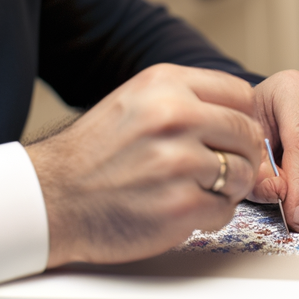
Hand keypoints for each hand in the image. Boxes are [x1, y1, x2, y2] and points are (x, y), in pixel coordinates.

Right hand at [27, 63, 263, 267]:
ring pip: (242, 172)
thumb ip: (188, 98)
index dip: (241, 118)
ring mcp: (178, 162)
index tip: (231, 135)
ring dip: (228, 187)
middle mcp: (174, 116)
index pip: (240, 94)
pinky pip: (225, 209)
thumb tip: (241, 111)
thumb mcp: (138, 100)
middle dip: (240, 155)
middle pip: (248, 133)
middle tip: (220, 168)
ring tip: (198, 189)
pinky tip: (184, 209)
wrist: (50, 199)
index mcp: (166, 84)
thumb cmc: (95, 153)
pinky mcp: (180, 206)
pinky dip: (212, 214)